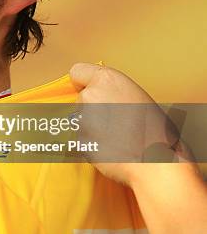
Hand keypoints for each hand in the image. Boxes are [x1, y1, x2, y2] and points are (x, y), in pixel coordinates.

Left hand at [68, 62, 185, 185]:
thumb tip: (105, 97)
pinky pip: (83, 138)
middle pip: (81, 98)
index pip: (77, 71)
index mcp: (107, 79)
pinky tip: (111, 148)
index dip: (84, 83)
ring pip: (81, 119)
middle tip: (115, 121)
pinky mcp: (79, 139)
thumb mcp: (138, 97)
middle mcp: (91, 94)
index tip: (91, 90)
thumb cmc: (156, 131)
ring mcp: (83, 118)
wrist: (155, 162)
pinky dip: (92, 143)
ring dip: (92, 127)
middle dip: (92, 108)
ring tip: (117, 137)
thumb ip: (115, 92)